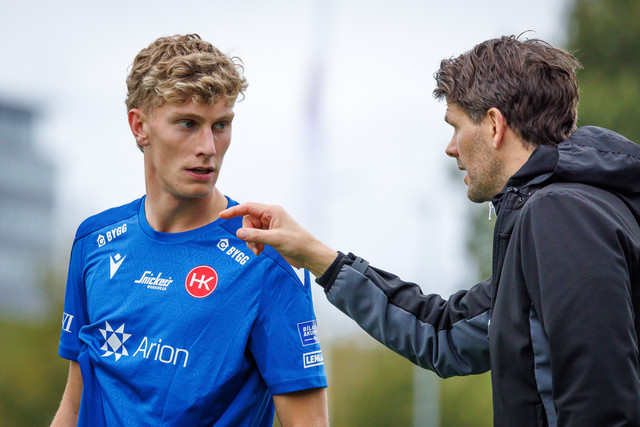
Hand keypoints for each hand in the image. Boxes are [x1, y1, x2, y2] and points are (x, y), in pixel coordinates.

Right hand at [219, 202, 337, 276]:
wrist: (309, 254)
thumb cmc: (298, 243)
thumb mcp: (275, 239)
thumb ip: (256, 236)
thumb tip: (239, 233)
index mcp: (272, 211)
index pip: (248, 208)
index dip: (234, 211)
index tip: (222, 216)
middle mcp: (270, 216)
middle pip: (248, 221)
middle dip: (247, 234)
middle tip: (254, 246)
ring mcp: (270, 226)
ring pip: (251, 230)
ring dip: (251, 241)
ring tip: (258, 251)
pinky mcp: (271, 235)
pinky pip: (256, 237)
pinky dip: (255, 244)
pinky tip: (260, 251)